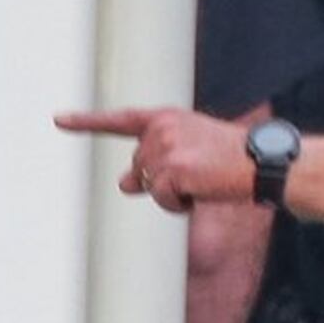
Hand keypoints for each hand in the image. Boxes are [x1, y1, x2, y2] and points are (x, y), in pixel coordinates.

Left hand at [56, 107, 250, 210]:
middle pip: (138, 166)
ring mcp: (166, 148)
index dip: (87, 121)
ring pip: (148, 185)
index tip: (59, 119)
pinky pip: (161, 199)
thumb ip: (154, 164)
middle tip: (197, 177)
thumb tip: (123, 184)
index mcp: (167, 118)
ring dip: (172, 194)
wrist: (263, 164)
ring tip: (204, 182)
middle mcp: (162, 128)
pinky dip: (179, 204)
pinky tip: (203, 191)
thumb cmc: (233, 160)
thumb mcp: (190, 155)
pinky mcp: (172, 169)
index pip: (121, 119)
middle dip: (159, 179)